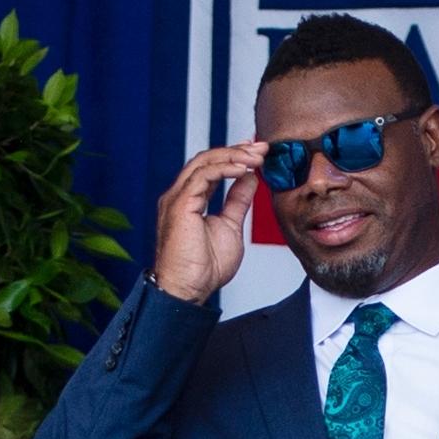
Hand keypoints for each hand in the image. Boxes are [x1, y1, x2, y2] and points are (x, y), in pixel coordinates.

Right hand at [151, 140, 267, 303]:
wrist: (189, 290)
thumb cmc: (203, 268)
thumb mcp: (230, 227)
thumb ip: (237, 201)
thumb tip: (249, 179)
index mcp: (189, 199)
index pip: (211, 167)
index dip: (234, 156)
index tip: (258, 153)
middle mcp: (180, 195)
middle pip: (207, 159)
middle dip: (236, 150)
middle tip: (261, 148)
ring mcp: (177, 198)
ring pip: (204, 162)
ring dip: (233, 155)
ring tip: (257, 157)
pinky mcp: (179, 204)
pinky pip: (203, 176)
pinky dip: (224, 168)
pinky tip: (243, 169)